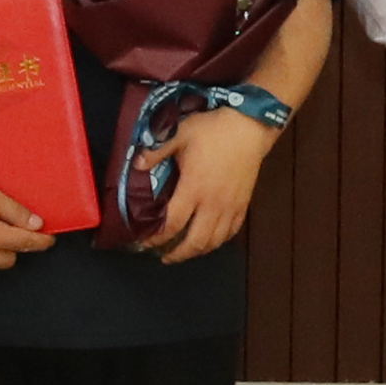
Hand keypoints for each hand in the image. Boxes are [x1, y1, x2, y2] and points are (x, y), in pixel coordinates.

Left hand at [132, 110, 278, 262]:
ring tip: (184, 252)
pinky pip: (231, 232)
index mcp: (194, 189)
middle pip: (195, 242)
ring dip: (198, 251)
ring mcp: (230, 206)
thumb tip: (136, 164)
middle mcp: (213, 203)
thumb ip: (156, 151)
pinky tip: (209, 240)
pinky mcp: (243, 204)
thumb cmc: (214, 130)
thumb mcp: (180, 134)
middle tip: (164, 257)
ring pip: (215, 241)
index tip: (145, 243)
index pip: (173, 224)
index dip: (157, 238)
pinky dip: (218, 241)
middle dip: (177, 254)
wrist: (249, 127)